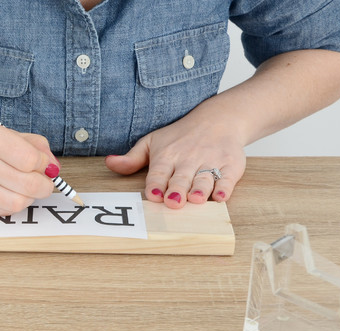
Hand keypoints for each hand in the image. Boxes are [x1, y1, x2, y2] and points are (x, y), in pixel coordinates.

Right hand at [0, 121, 57, 215]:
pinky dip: (12, 204)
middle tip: (43, 181)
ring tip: (24, 187)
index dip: (44, 164)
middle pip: (29, 184)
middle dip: (44, 185)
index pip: (31, 159)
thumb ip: (31, 145)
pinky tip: (6, 192)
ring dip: (29, 197)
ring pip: (19, 203)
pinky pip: (3, 212)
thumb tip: (54, 166)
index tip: (43, 164)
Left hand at [105, 117, 245, 208]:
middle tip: (173, 202)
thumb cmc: (180, 137)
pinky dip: (225, 187)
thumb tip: (109, 163)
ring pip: (203, 179)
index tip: (153, 194)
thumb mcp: (153, 142)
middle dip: (177, 189)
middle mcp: (188, 159)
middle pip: (181, 178)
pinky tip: (220, 196)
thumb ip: (132, 158)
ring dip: (199, 189)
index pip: (158, 172)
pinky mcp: (230, 165)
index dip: (155, 184)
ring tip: (195, 199)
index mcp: (166, 155)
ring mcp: (210, 162)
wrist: (219, 119)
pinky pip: (228, 178)